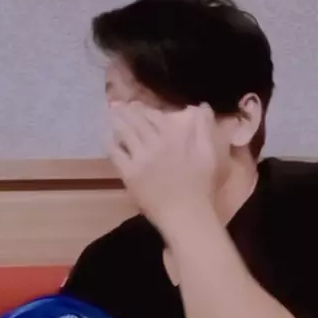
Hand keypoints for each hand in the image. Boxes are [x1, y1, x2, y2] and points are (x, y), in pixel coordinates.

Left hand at [108, 101, 218, 236]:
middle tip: (117, 104)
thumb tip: (202, 107)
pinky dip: (111, 143)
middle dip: (126, 110)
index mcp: (174, 136)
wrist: (186, 213)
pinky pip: (116, 154)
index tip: (138, 105)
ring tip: (111, 113)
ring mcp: (140, 157)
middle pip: (137, 121)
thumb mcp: (210, 153)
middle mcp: (154, 142)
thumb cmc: (201, 186)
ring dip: (117, 121)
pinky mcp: (129, 173)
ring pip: (125, 132)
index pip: (155, 116)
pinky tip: (108, 138)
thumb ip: (205, 128)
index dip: (146, 110)